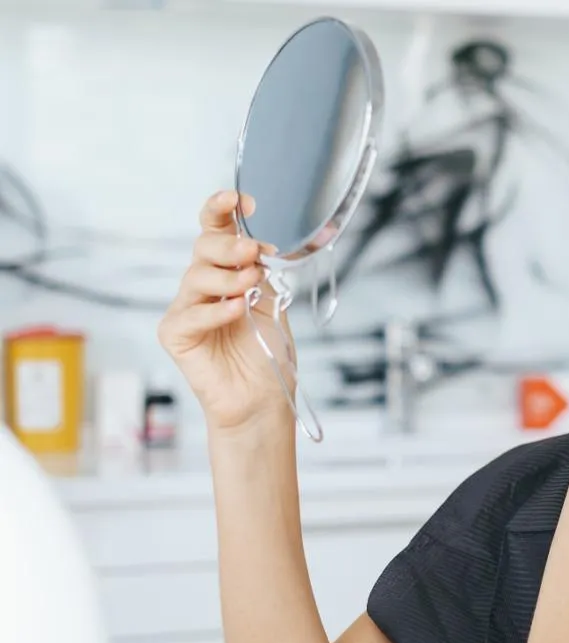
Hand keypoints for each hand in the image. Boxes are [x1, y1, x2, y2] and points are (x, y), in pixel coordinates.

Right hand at [157, 190, 294, 432]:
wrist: (262, 395)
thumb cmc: (266, 348)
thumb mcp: (272, 299)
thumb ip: (261, 271)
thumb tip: (256, 246)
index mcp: (226, 270)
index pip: (215, 229)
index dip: (221, 209)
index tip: (241, 199)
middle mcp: (202, 285)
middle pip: (203, 248)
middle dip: (228, 246)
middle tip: (252, 253)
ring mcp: (185, 308)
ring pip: (197, 277)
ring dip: (228, 279)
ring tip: (250, 287)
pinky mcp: (174, 334)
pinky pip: (191, 314)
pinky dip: (216, 311)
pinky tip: (236, 311)